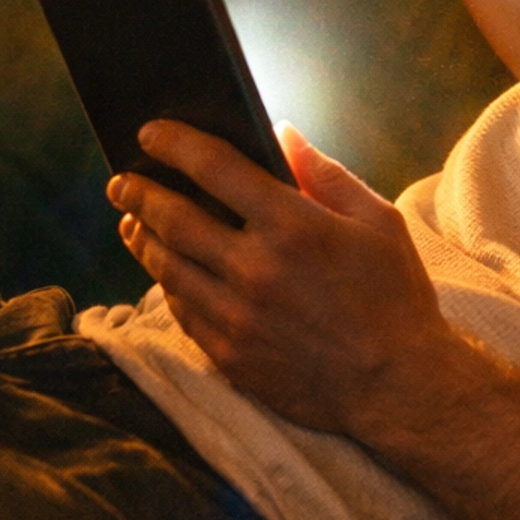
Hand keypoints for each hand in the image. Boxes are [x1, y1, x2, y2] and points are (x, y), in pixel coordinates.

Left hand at [108, 121, 454, 433]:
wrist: (398, 385)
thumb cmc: (396, 296)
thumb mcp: (378, 221)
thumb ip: (325, 173)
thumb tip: (282, 134)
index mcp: (294, 226)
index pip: (214, 168)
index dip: (174, 144)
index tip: (150, 134)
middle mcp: (256, 269)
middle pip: (174, 218)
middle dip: (138, 192)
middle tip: (120, 182)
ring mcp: (237, 317)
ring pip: (168, 267)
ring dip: (141, 238)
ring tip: (130, 222)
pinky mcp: (230, 356)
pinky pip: (182, 311)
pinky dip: (167, 285)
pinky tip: (166, 271)